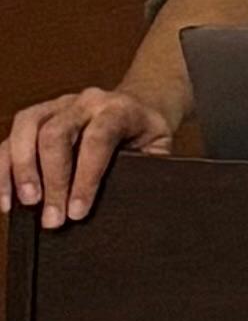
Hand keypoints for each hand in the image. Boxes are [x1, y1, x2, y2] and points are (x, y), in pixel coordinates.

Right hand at [5, 84, 177, 228]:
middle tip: (52, 218)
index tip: (77, 212)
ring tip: (23, 204)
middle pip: (56, 134)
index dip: (85, 178)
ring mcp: (58, 104)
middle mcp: (86, 102)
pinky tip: (3, 195)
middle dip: (51, 180)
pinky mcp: (37, 115)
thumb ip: (146, 170)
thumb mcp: (159, 149)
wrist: (140, 104)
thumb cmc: (148, 134)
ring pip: (26, 128)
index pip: (97, 140)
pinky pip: (10, 137)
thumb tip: (127, 206)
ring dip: (19, 170)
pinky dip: (2, 166)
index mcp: (120, 109)